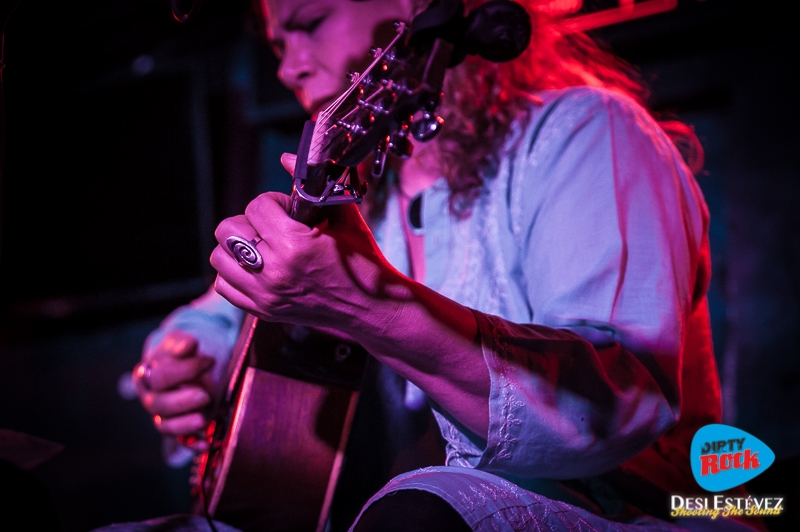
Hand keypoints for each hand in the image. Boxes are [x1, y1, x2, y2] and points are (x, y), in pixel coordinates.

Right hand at [134, 330, 215, 450]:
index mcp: (147, 375)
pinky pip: (181, 441)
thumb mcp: (183, 343)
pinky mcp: (179, 429)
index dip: (185, 370)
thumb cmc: (186, 353)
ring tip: (202, 420)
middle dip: (182, 401)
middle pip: (158, 405)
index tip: (209, 361)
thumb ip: (182, 344)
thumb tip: (188, 345)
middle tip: (204, 395)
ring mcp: (164, 416)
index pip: (160, 377)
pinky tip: (205, 444)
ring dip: (184, 425)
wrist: (195, 364)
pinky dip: (192, 444)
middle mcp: (151, 398)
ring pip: (166, 426)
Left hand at [211, 154, 398, 331]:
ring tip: (262, 248)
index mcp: (295, 244)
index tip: (287, 209)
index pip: (257, 207)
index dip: (272, 202)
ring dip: (237, 247)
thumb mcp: (344, 217)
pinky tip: (256, 268)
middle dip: (248, 222)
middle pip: (227, 230)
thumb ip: (313, 186)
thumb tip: (287, 158)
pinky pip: (224, 286)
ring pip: (219, 258)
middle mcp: (274, 270)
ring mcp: (266, 293)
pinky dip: (235, 274)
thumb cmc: (362, 262)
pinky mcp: (263, 310)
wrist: (371, 308)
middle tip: (271, 227)